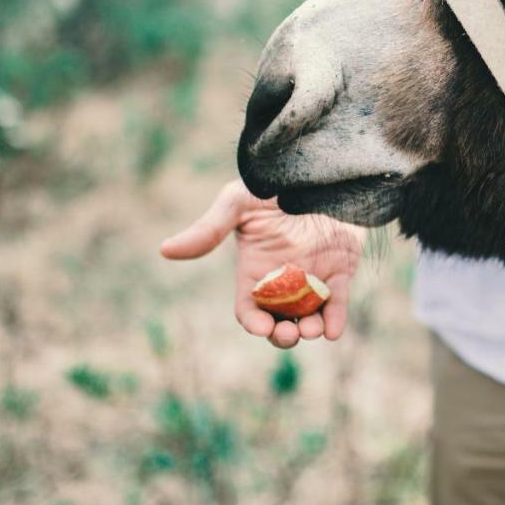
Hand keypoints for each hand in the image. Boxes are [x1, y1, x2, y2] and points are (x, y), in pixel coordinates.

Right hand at [160, 180, 364, 348]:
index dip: (254, 322)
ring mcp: (312, 277)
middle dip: (282, 334)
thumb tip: (165, 250)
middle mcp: (282, 280)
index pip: (250, 308)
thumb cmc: (272, 184)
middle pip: (278, 320)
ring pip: (308, 316)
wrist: (317, 169)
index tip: (261, 328)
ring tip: (311, 329)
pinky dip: (335, 319)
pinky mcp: (339, 271)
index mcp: (255, 270)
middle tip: (289, 334)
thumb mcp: (237, 202)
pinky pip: (336, 302)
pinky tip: (332, 330)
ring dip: (309, 329)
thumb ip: (209, 229)